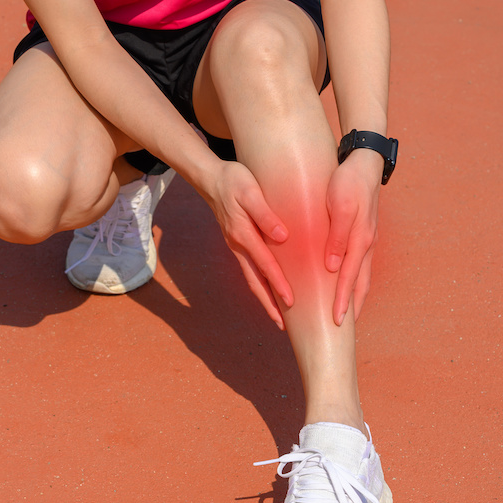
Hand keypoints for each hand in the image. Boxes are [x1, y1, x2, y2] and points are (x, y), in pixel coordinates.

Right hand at [202, 160, 292, 329]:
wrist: (211, 178)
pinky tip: (271, 290)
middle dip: (269, 304)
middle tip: (283, 324)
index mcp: (243, 235)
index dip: (279, 284)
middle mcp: (238, 246)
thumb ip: (265, 214)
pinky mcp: (238, 243)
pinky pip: (250, 269)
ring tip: (278, 316)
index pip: (265, 266)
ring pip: (251, 279)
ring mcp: (236, 247)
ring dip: (264, 299)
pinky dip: (261, 284)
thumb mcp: (251, 192)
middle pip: (255, 282)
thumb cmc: (234, 181)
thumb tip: (282, 236)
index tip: (291, 302)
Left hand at [324, 149, 381, 324]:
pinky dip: (354, 280)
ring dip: (354, 296)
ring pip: (362, 276)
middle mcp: (366, 244)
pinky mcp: (363, 234)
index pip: (348, 278)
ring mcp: (367, 240)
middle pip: (360, 284)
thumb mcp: (339, 206)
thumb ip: (337, 237)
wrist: (364, 162)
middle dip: (351, 307)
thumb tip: (333, 267)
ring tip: (345, 314)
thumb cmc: (348, 182)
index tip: (335, 321)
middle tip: (342, 329)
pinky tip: (344, 284)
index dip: (341, 301)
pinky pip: (359, 264)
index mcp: (360, 240)